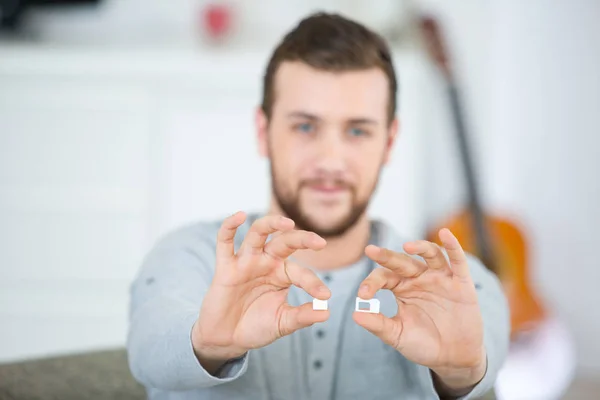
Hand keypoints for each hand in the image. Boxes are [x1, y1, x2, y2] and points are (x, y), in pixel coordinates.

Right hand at [192, 212, 329, 371]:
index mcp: (283, 274)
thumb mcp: (282, 323)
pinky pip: (225, 241)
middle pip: (285, 241)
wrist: (226, 339)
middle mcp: (266, 262)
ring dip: (271, 224)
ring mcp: (246, 261)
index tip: (325, 296)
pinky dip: (229, 226)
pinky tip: (240, 216)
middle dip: (302, 239)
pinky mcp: (225, 266)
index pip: (301, 273)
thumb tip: (326, 313)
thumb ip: (302, 316)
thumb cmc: (255, 326)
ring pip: (258, 233)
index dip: (313, 283)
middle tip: (320, 242)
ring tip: (287, 223)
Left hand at [353, 228, 485, 391]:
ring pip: (430, 254)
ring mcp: (440, 278)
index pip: (383, 277)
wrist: (453, 359)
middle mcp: (419, 278)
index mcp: (401, 288)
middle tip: (370, 250)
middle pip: (402, 261)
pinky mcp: (461, 283)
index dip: (371, 283)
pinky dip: (453, 246)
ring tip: (408, 245)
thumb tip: (355, 314)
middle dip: (387, 256)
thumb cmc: (423, 345)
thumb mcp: (397, 335)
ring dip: (420, 246)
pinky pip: (458, 261)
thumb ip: (378, 324)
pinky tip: (445, 234)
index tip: (363, 295)